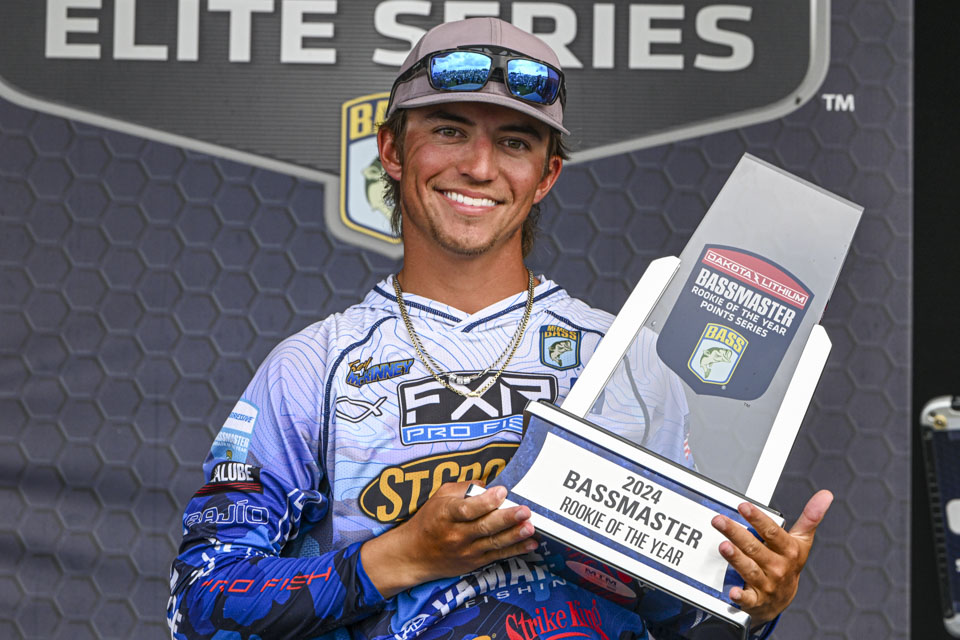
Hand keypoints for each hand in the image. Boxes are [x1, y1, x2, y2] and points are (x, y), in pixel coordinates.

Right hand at [361, 482, 537, 597]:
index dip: (486, 501)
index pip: (468, 509)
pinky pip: (497, 556)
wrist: (413, 555)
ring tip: (530, 527)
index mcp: (446, 514)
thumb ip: (462, 488)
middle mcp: (456, 534)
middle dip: (507, 519)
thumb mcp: (439, 497)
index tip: (502, 491)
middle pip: (484, 526)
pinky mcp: (474, 562)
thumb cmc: (428, 521)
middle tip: (525, 511)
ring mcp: (466, 551)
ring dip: (514, 535)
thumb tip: (486, 484)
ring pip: (494, 542)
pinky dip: (515, 550)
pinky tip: (530, 544)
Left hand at [711, 489, 832, 624]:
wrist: (783, 598)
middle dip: (735, 533)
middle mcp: (778, 567)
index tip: (743, 506)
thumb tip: (826, 495)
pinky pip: (748, 599)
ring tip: (723, 546)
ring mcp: (767, 584)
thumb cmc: (789, 563)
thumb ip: (811, 517)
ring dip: (736, 559)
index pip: (772, 532)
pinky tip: (733, 592)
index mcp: (789, 550)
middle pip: (755, 548)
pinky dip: (740, 596)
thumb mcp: (802, 540)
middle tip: (719, 521)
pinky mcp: (756, 600)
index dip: (757, 518)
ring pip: (750, 569)